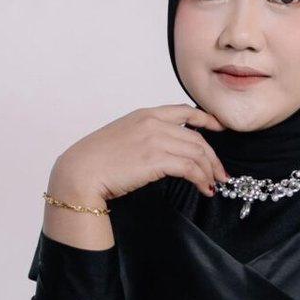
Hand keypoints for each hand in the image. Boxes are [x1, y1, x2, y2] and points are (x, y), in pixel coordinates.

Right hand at [48, 104, 228, 217]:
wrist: (80, 172)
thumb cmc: (95, 159)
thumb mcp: (121, 136)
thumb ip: (144, 135)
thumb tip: (163, 149)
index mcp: (144, 114)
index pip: (185, 111)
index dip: (207, 119)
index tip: (219, 128)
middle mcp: (153, 123)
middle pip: (197, 138)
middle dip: (213, 157)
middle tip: (220, 173)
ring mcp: (155, 140)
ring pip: (197, 153)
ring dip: (209, 171)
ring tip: (213, 184)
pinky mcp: (156, 159)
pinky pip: (190, 168)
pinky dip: (201, 179)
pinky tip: (203, 188)